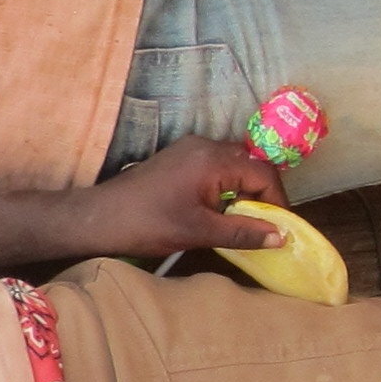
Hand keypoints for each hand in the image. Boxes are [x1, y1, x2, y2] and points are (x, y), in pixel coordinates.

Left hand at [79, 135, 287, 256]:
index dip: (278, 202)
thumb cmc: (147, 224)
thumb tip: (280, 236)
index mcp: (212, 159)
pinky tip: (222, 211)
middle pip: (251, 165)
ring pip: (235, 165)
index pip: (264, 173)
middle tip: (267, 226)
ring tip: (245, 222)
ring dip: (245, 192)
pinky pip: (217, 167)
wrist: (98, 218)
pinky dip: (227, 187)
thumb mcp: (199, 232)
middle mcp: (204, 145)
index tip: (282, 229)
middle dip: (264, 195)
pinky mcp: (179, 158)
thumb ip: (242, 232)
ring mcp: (190, 149)